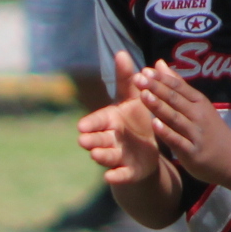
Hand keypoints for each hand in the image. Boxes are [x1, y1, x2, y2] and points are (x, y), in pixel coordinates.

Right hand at [76, 54, 162, 184]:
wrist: (148, 148)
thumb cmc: (137, 119)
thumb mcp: (134, 98)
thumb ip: (126, 79)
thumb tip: (121, 53)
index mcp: (110, 120)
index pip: (97, 121)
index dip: (90, 124)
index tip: (81, 126)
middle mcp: (110, 139)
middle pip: (98, 139)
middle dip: (91, 139)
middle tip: (83, 140)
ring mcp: (117, 156)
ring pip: (106, 157)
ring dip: (100, 156)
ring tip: (95, 155)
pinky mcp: (128, 171)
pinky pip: (121, 175)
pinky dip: (115, 177)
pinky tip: (109, 178)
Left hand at [131, 58, 230, 183]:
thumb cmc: (210, 130)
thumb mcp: (198, 105)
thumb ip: (176, 85)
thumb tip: (159, 63)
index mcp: (198, 102)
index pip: (178, 87)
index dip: (161, 78)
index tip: (144, 70)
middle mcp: (198, 115)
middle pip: (175, 100)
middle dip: (156, 88)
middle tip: (138, 78)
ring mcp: (196, 134)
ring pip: (175, 118)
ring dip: (159, 106)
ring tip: (143, 96)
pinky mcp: (193, 152)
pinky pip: (178, 141)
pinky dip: (167, 133)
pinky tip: (154, 125)